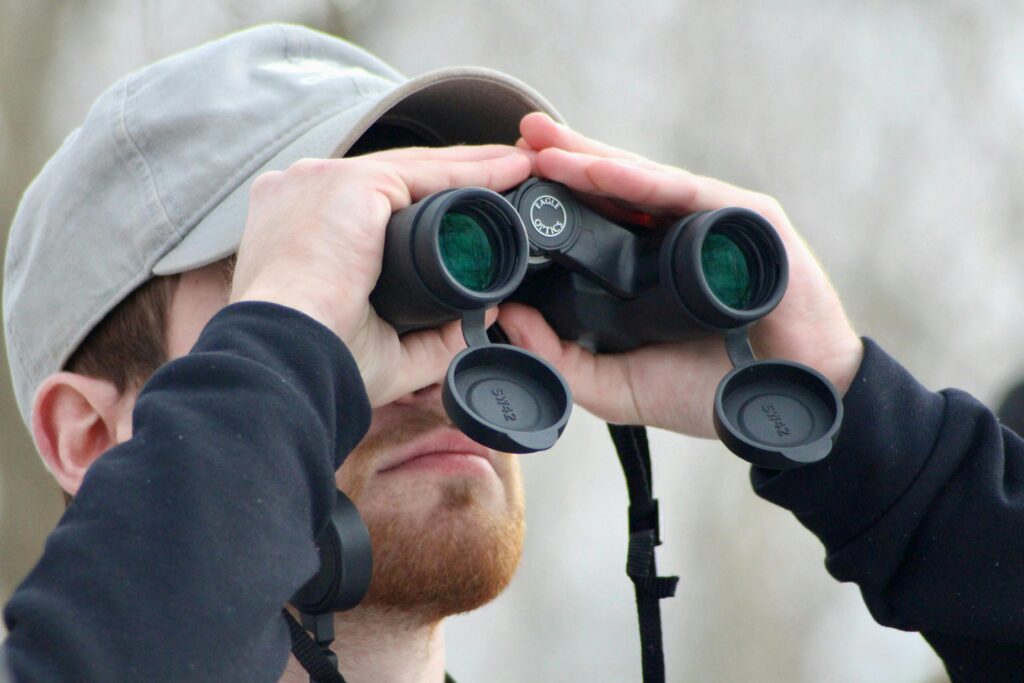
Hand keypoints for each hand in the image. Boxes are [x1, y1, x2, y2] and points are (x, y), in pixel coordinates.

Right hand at [230, 145, 531, 406]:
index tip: (466, 210)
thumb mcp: (383, 349)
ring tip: (519, 168)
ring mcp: (321, 180)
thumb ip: (431, 336)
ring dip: (474, 167)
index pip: (371, 204)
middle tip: (507, 176)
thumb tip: (481, 320)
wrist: (285, 359)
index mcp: (294, 225)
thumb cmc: (319, 362)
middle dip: (456, 175)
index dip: (423, 202)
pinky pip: (427, 173)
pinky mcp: (349, 182)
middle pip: (397, 176)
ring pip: (415, 168)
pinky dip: (473, 173)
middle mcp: (301, 191)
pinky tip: (509, 171)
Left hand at [499, 113, 861, 437]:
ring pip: (644, 182)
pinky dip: (641, 182)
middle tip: (520, 135)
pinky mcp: (746, 220)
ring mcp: (714, 224)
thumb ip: (564, 362)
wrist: (786, 409)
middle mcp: (679, 236)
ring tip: (544, 145)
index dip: (554, 197)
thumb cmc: (711, 392)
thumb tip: (509, 319)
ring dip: (592, 160)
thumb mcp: (620, 387)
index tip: (504, 177)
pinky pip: (685, 195)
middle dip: (566, 160)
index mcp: (650, 266)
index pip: (597, 220)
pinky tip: (598, 170)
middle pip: (615, 189)